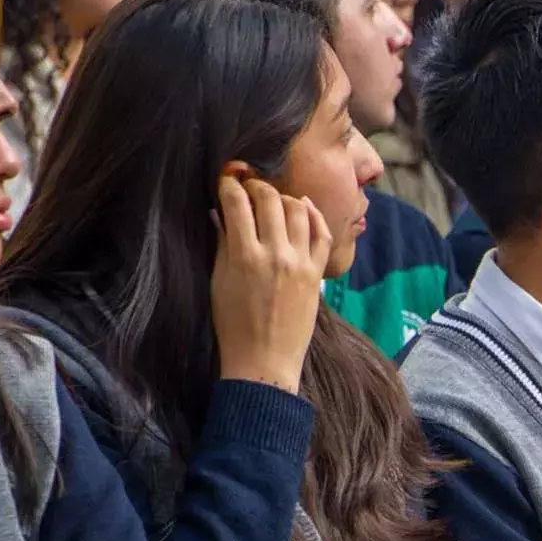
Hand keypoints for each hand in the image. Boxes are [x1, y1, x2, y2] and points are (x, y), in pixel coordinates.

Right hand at [210, 175, 331, 393]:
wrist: (264, 360)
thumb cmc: (233, 325)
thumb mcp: (219, 282)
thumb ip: (223, 244)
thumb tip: (220, 214)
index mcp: (245, 256)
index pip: (237, 204)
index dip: (230, 185)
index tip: (226, 181)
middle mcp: (276, 254)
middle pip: (270, 200)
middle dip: (257, 186)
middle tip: (249, 187)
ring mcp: (300, 262)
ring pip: (298, 210)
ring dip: (284, 197)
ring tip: (273, 199)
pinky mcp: (317, 273)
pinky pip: (322, 234)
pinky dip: (314, 215)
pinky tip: (304, 206)